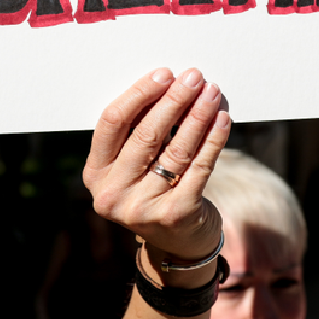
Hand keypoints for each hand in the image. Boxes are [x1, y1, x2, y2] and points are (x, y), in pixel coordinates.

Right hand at [83, 68, 229, 261]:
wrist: (178, 245)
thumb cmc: (154, 189)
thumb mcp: (133, 165)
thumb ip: (139, 131)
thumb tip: (170, 82)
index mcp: (96, 173)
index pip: (112, 122)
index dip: (139, 94)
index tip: (164, 74)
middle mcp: (112, 193)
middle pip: (146, 133)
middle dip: (174, 99)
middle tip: (194, 77)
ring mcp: (143, 207)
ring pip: (176, 149)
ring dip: (198, 115)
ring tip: (212, 93)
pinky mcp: (176, 214)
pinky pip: (200, 167)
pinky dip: (214, 139)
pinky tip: (223, 120)